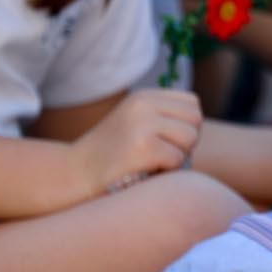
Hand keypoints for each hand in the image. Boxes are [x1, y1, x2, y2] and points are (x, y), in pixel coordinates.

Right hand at [73, 89, 202, 196]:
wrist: (73, 175)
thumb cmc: (113, 157)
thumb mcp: (137, 124)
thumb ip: (165, 118)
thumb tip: (198, 121)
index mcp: (144, 97)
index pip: (192, 105)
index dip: (185, 127)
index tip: (164, 141)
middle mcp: (143, 104)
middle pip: (196, 120)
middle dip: (185, 142)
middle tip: (160, 155)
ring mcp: (142, 124)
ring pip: (190, 139)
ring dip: (178, 157)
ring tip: (151, 162)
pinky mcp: (142, 147)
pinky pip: (178, 159)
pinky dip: (166, 171)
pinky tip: (143, 171)